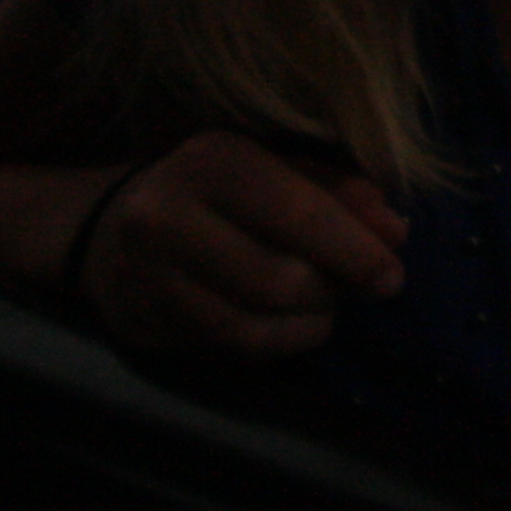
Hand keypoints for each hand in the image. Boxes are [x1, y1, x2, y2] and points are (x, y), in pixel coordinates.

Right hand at [79, 129, 409, 356]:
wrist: (115, 226)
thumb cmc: (221, 190)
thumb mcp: (278, 168)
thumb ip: (339, 192)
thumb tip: (395, 231)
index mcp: (211, 160)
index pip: (298, 214)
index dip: (356, 250)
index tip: (392, 275)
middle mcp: (166, 216)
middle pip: (278, 280)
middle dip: (332, 291)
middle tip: (355, 287)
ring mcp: (145, 275)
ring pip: (253, 327)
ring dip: (308, 326)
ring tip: (323, 308)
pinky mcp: (143, 323)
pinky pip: (229, 350)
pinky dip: (277, 344)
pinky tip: (289, 326)